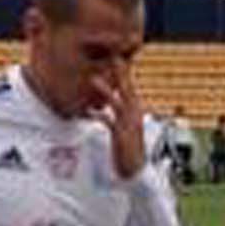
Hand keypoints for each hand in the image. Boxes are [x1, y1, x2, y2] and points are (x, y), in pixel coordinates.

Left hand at [101, 65, 147, 183]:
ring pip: (116, 103)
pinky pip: (108, 122)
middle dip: (120, 73)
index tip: (116, 55)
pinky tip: (89, 112)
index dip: (123, 71)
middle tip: (113, 55)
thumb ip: (115, 114)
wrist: (135, 169)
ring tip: (93, 79)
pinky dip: (99, 116)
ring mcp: (128, 123)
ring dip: (105, 91)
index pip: (129, 85)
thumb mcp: (122, 127)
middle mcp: (134, 113)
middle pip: (127, 88)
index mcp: (135, 109)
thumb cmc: (127, 147)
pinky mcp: (120, 135)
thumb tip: (104, 105)